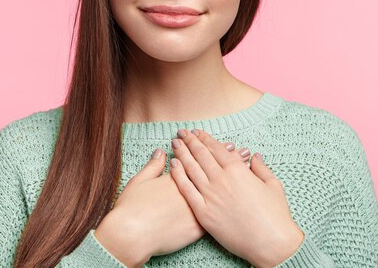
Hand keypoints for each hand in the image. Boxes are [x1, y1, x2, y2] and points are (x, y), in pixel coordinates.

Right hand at [95, 143, 251, 267]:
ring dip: (234, 176)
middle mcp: (191, 190)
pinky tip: (241, 195)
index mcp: (179, 177)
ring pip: (221, 189)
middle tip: (240, 148)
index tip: (223, 143)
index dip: (212, 150)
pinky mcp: (200, 225)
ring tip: (245, 165)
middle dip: (228, 158)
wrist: (133, 234)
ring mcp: (197, 207)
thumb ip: (153, 166)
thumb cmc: (133, 208)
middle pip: (214, 171)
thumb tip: (161, 153)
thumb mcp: (139, 181)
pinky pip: (221, 211)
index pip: (200, 159)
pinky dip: (231, 201)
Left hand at [169, 129, 304, 267]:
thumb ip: (261, 168)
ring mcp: (211, 196)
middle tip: (181, 132)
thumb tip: (254, 156)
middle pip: (200, 154)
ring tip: (175, 143)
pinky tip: (173, 165)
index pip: (216, 148)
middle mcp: (221, 179)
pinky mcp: (204, 213)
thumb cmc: (276, 215)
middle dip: (190, 141)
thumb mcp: (273, 185)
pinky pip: (187, 190)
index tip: (197, 132)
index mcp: (238, 170)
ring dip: (182, 153)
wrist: (270, 242)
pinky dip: (178, 175)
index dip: (204, 138)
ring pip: (191, 168)